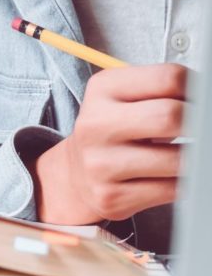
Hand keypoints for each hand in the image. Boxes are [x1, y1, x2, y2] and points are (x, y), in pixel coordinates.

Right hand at [32, 64, 186, 223]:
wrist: (76, 172)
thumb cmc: (115, 130)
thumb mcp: (128, 96)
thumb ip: (165, 89)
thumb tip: (208, 99)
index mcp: (102, 89)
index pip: (169, 78)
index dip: (198, 89)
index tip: (201, 101)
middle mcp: (95, 125)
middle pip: (171, 117)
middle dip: (199, 124)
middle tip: (200, 130)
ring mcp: (100, 164)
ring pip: (178, 160)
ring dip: (195, 158)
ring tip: (184, 153)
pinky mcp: (111, 197)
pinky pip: (172, 189)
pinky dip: (183, 182)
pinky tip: (170, 175)